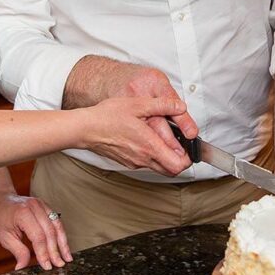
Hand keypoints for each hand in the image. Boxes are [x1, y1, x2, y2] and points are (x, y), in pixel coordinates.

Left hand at [0, 191, 72, 271]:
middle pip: (50, 231)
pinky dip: (60, 233)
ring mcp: (41, 204)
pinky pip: (56, 220)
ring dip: (63, 243)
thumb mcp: (4, 236)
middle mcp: (34, 207)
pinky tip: (63, 245)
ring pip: (56, 225)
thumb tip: (23, 267)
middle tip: (59, 265)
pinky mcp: (44, 205)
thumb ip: (18, 251)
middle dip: (55, 250)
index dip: (44, 253)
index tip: (47, 266)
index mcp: (23, 214)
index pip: (38, 237)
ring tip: (67, 258)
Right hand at [79, 94, 193, 175]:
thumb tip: (180, 106)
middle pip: (172, 170)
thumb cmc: (107, 117)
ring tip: (164, 139)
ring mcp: (134, 162)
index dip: (189, 157)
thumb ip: (162, 105)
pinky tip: (148, 140)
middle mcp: (143, 158)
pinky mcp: (127, 162)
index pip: (178, 165)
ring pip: (160, 168)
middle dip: (180, 159)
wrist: (85, 129)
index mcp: (149, 146)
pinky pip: (147, 164)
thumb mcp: (137, 104)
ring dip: (167, 158)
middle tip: (180, 144)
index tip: (189, 146)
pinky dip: (153, 156)